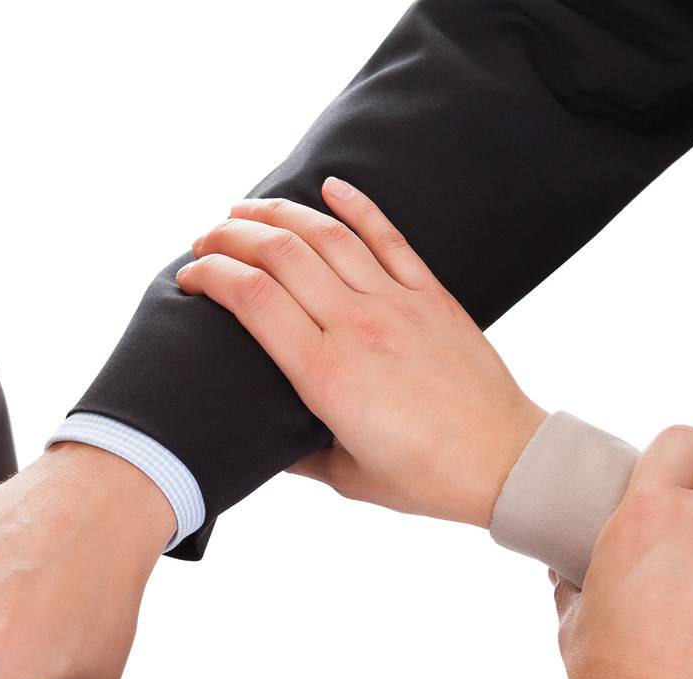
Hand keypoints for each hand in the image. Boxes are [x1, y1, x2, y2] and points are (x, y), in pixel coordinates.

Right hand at [177, 177, 545, 525]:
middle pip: (279, 254)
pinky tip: (330, 186)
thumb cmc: (426, 478)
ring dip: (278, 213)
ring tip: (245, 210)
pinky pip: (388, 236)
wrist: (503, 461)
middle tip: (204, 239)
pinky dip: (356, 204)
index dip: (210, 275)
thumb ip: (297, 454)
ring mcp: (397, 305)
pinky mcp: (431, 295)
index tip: (190, 277)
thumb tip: (264, 440)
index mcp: (326, 375)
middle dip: (229, 236)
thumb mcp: (347, 478)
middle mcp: (357, 327)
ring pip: (327, 235)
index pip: (252, 299)